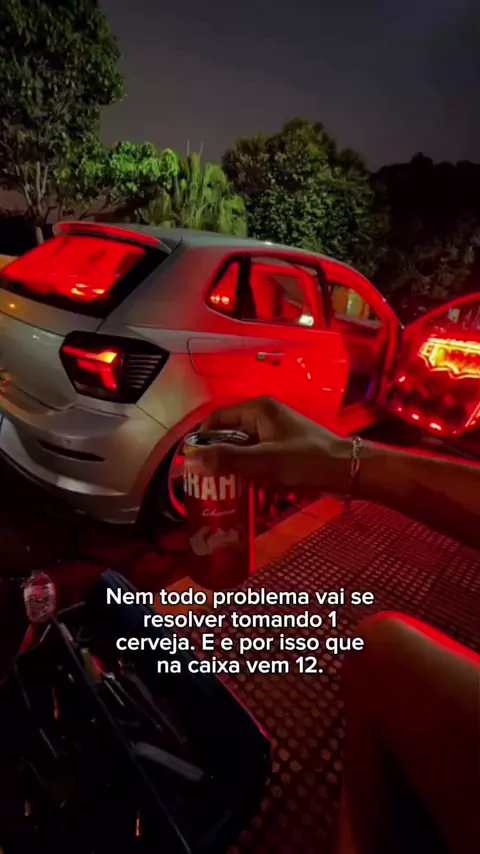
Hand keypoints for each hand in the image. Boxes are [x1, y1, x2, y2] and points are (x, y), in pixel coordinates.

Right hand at [185, 397, 352, 492]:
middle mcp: (264, 417)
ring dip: (232, 469)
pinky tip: (243, 492)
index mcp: (258, 409)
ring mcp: (275, 434)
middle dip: (216, 458)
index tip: (190, 464)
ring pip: (242, 450)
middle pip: (228, 435)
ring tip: (219, 491)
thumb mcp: (265, 461)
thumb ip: (227, 460)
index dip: (201, 440)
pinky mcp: (284, 451)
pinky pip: (257, 460)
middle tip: (202, 483)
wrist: (349, 471)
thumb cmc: (307, 461)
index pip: (217, 419)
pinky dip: (248, 474)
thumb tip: (189, 459)